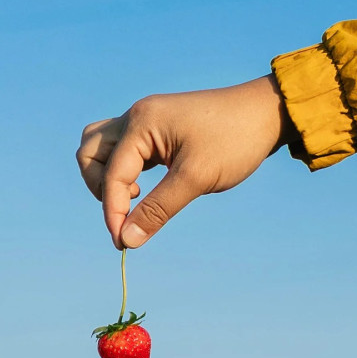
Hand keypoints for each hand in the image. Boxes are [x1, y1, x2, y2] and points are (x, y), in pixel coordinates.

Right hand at [77, 74, 294, 248]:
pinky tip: (145, 189)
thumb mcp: (195, 179)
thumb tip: (125, 240)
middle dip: (100, 188)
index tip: (124, 244)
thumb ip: (157, 210)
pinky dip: (123, 171)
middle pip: (90, 152)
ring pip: (101, 147)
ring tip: (136, 197)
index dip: (113, 213)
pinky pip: (122, 150)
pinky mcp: (155, 130)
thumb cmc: (235, 141)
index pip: (111, 175)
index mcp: (142, 123)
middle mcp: (136, 117)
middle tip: (127, 211)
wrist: (266, 113)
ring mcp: (144, 121)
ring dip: (106, 177)